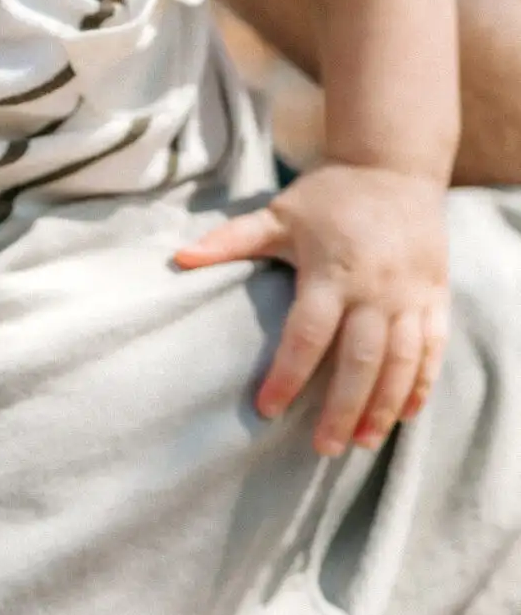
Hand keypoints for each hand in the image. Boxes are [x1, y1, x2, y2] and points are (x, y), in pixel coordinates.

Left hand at [175, 164, 448, 456]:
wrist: (393, 166)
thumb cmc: (328, 196)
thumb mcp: (278, 214)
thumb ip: (230, 241)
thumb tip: (178, 259)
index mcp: (331, 271)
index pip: (307, 334)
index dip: (287, 375)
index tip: (267, 409)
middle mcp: (375, 288)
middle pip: (359, 360)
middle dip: (342, 409)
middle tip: (322, 449)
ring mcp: (410, 294)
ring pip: (400, 362)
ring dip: (383, 406)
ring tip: (362, 443)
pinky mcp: (435, 295)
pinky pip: (433, 347)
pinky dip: (420, 383)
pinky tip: (405, 415)